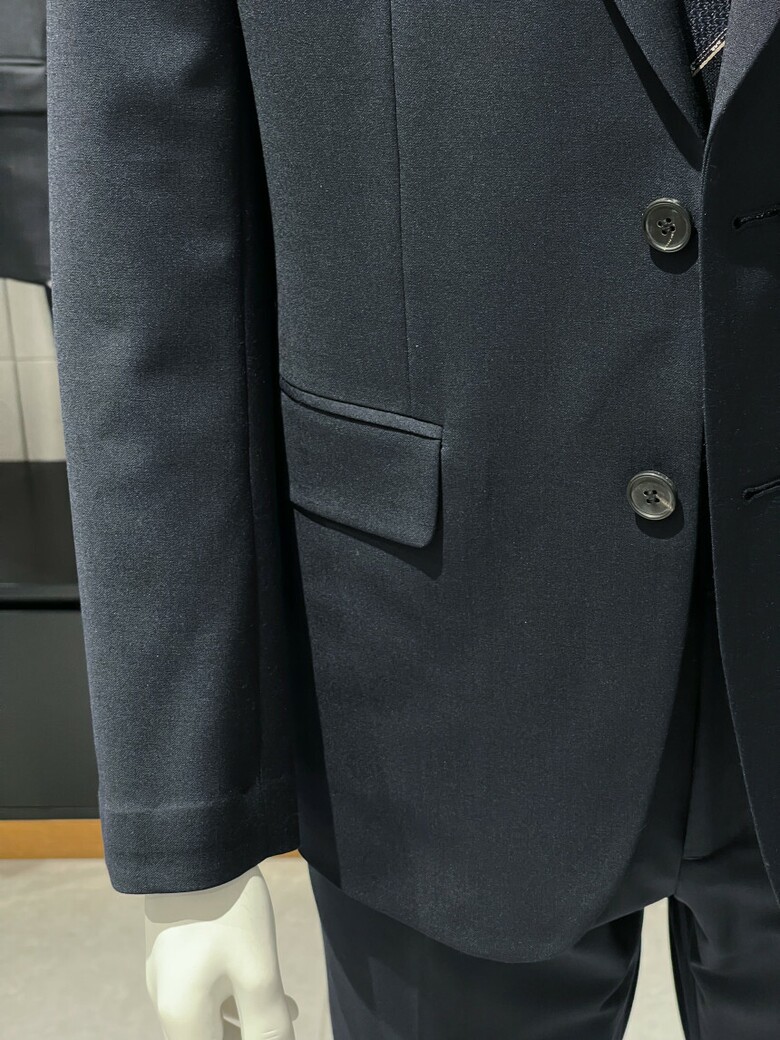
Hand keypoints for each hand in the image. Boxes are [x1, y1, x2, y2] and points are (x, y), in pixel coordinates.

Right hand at [145, 866, 296, 1038]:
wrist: (195, 840)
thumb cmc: (227, 908)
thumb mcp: (258, 972)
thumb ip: (268, 1026)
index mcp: (180, 1017)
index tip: (276, 1031)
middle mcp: (164, 1002)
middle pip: (208, 1038)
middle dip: (249, 1035)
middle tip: (289, 1023)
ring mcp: (165, 974)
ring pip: (208, 1015)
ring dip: (248, 1019)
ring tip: (289, 1007)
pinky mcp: (172, 949)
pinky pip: (203, 988)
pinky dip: (235, 995)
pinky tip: (265, 980)